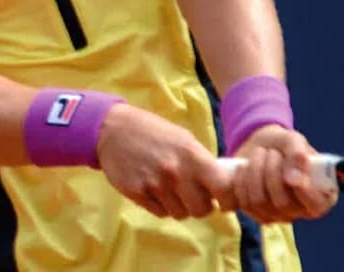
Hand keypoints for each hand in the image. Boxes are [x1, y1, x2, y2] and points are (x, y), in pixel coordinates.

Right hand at [96, 103, 232, 218]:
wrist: (114, 130)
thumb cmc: (154, 132)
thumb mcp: (184, 139)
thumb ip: (201, 162)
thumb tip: (222, 185)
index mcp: (192, 154)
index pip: (223, 187)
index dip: (229, 199)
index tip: (227, 203)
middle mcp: (176, 172)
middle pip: (201, 209)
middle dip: (201, 206)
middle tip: (196, 196)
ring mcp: (155, 184)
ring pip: (180, 214)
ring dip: (181, 207)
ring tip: (174, 190)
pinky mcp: (138, 194)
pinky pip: (160, 213)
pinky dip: (162, 206)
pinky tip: (157, 190)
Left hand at [228, 124, 338, 223]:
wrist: (262, 146)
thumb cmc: (284, 145)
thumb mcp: (294, 141)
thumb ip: (298, 156)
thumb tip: (293, 181)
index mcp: (320, 195)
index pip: (316, 206)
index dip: (304, 193)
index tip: (292, 174)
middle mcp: (300, 211)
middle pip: (282, 203)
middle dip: (272, 172)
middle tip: (271, 151)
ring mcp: (278, 216)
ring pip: (260, 203)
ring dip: (255, 173)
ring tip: (259, 153)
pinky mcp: (257, 214)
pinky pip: (245, 204)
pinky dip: (242, 182)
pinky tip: (244, 167)